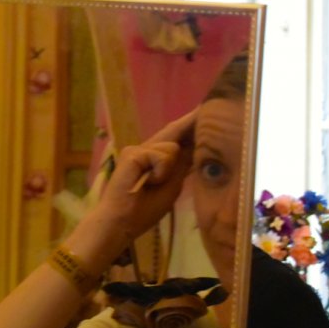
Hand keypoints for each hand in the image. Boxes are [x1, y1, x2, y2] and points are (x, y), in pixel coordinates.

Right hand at [90, 109, 195, 242]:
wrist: (122, 222)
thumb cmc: (144, 210)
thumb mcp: (172, 186)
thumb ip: (182, 167)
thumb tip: (195, 147)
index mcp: (156, 160)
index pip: (178, 141)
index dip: (191, 128)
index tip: (205, 113)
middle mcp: (146, 150)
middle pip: (174, 132)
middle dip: (190, 120)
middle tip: (206, 104)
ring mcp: (137, 150)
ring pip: (172, 147)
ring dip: (170, 169)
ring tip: (153, 184)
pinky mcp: (133, 153)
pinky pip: (162, 155)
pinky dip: (161, 172)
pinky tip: (148, 181)